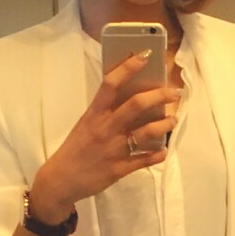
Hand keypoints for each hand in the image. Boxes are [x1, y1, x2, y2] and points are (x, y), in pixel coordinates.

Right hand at [30, 52, 180, 222]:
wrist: (61, 179)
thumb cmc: (75, 148)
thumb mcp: (86, 124)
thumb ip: (105, 111)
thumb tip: (130, 96)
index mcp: (94, 114)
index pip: (111, 84)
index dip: (129, 67)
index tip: (146, 55)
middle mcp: (105, 128)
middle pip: (136, 105)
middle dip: (159, 96)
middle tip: (173, 93)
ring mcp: (113, 149)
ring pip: (146, 132)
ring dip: (164, 124)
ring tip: (173, 119)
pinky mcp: (119, 168)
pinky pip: (143, 160)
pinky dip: (157, 155)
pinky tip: (164, 150)